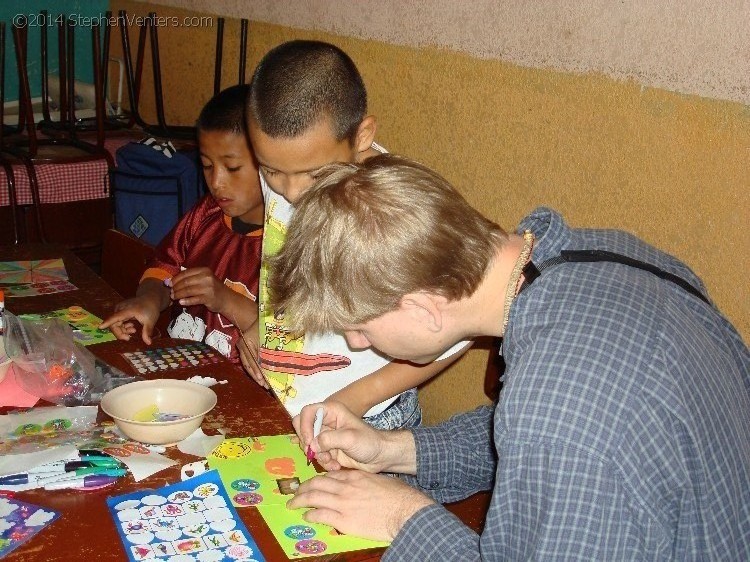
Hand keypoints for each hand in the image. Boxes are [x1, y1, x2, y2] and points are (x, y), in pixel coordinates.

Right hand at [99, 295, 160, 344]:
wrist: (151, 298)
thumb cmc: (151, 309)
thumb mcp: (150, 321)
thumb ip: (147, 332)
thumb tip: (148, 343)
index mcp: (127, 310)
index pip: (115, 317)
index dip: (107, 323)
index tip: (100, 327)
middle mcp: (121, 309)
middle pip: (114, 323)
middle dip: (120, 333)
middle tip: (128, 338)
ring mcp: (120, 309)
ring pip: (115, 323)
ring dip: (122, 330)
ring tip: (134, 331)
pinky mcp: (121, 311)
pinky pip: (117, 321)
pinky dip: (123, 327)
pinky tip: (131, 327)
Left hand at [170, 267, 227, 311]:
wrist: (226, 299)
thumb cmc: (212, 288)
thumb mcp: (204, 279)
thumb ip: (190, 278)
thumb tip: (170, 281)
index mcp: (204, 270)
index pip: (185, 273)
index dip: (175, 278)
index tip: (169, 284)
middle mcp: (206, 277)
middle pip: (186, 282)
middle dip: (175, 287)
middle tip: (170, 292)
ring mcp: (208, 288)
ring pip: (188, 291)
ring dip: (178, 295)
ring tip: (173, 297)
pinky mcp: (208, 298)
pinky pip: (194, 300)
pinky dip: (186, 301)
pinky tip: (180, 302)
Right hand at [237, 318, 265, 386]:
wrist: (261, 316)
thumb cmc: (267, 324)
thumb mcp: (269, 336)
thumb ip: (271, 349)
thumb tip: (279, 362)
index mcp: (246, 342)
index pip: (252, 359)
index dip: (258, 370)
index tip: (264, 379)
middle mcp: (242, 345)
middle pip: (248, 364)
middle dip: (256, 376)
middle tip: (265, 385)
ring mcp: (242, 348)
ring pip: (247, 365)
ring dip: (255, 375)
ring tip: (263, 384)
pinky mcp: (245, 350)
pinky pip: (248, 363)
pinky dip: (254, 371)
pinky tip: (261, 378)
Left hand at [287, 470, 433, 541]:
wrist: (404, 511)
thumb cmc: (398, 496)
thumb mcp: (379, 481)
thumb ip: (365, 482)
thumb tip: (361, 485)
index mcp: (354, 476)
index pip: (328, 476)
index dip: (316, 480)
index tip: (311, 484)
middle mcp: (345, 487)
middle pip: (316, 484)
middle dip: (303, 488)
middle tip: (295, 492)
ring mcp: (342, 503)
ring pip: (313, 498)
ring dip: (300, 500)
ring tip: (293, 503)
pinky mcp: (343, 520)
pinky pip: (320, 515)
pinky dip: (311, 514)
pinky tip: (307, 516)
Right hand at [293, 401, 401, 472]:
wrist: (380, 457)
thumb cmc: (369, 442)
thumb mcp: (350, 438)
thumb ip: (329, 439)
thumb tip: (312, 445)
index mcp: (332, 412)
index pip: (307, 412)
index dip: (304, 426)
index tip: (310, 442)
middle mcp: (326, 422)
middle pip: (302, 429)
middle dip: (309, 444)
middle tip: (317, 454)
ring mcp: (325, 437)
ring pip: (308, 445)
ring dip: (318, 456)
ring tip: (332, 461)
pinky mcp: (327, 450)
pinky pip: (316, 456)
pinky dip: (324, 463)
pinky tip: (336, 465)